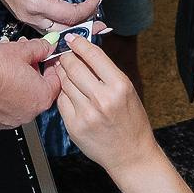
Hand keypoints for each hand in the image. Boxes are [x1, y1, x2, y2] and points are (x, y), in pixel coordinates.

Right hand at [0, 0, 102, 29]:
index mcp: (36, 3)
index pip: (71, 14)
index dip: (88, 8)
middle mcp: (30, 16)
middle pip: (65, 29)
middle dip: (86, 25)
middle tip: (103, 22)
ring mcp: (25, 19)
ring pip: (56, 31)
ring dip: (75, 27)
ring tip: (92, 22)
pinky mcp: (24, 17)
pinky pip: (47, 27)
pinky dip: (63, 25)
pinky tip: (74, 19)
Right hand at [0, 38, 61, 129]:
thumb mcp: (21, 50)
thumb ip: (40, 48)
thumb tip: (48, 45)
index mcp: (42, 97)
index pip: (56, 80)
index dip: (50, 65)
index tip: (45, 57)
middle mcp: (30, 113)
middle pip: (39, 89)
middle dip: (32, 70)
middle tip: (24, 56)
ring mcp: (13, 119)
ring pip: (23, 98)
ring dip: (19, 82)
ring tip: (8, 65)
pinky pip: (7, 106)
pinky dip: (6, 94)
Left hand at [50, 36, 160, 175]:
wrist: (130, 154)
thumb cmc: (132, 122)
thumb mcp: (127, 91)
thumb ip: (107, 72)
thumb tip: (85, 52)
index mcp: (119, 86)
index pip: (93, 55)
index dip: (79, 43)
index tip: (72, 38)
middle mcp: (102, 98)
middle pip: (73, 66)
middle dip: (66, 57)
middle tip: (65, 54)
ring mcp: (86, 113)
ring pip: (64, 82)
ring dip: (62, 73)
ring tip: (65, 72)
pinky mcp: (74, 126)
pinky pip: (61, 101)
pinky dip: (62, 93)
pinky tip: (68, 92)